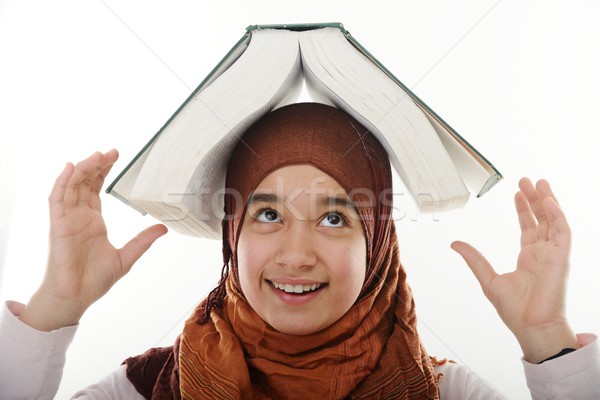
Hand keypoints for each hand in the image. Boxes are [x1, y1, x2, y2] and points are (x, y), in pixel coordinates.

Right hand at [20, 150, 167, 330]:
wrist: (76, 297)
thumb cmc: (94, 280)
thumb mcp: (127, 256)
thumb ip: (143, 240)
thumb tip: (163, 228)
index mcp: (93, 221)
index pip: (95, 188)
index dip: (103, 172)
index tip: (115, 157)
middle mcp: (79, 216)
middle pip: (84, 182)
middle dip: (96, 164)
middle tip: (113, 151)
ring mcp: (67, 219)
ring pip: (71, 185)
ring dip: (82, 168)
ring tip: (97, 155)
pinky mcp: (58, 225)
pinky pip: (57, 199)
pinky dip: (62, 182)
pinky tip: (71, 168)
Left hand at [451, 178, 578, 362]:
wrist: (531, 327)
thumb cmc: (514, 310)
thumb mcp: (487, 279)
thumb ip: (474, 259)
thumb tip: (455, 243)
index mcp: (528, 258)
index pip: (528, 227)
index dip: (523, 209)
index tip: (516, 193)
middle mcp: (542, 253)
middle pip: (541, 219)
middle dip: (534, 199)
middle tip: (526, 180)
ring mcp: (553, 255)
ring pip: (553, 221)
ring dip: (547, 201)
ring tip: (539, 182)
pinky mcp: (562, 258)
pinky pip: (563, 232)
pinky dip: (557, 216)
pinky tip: (548, 201)